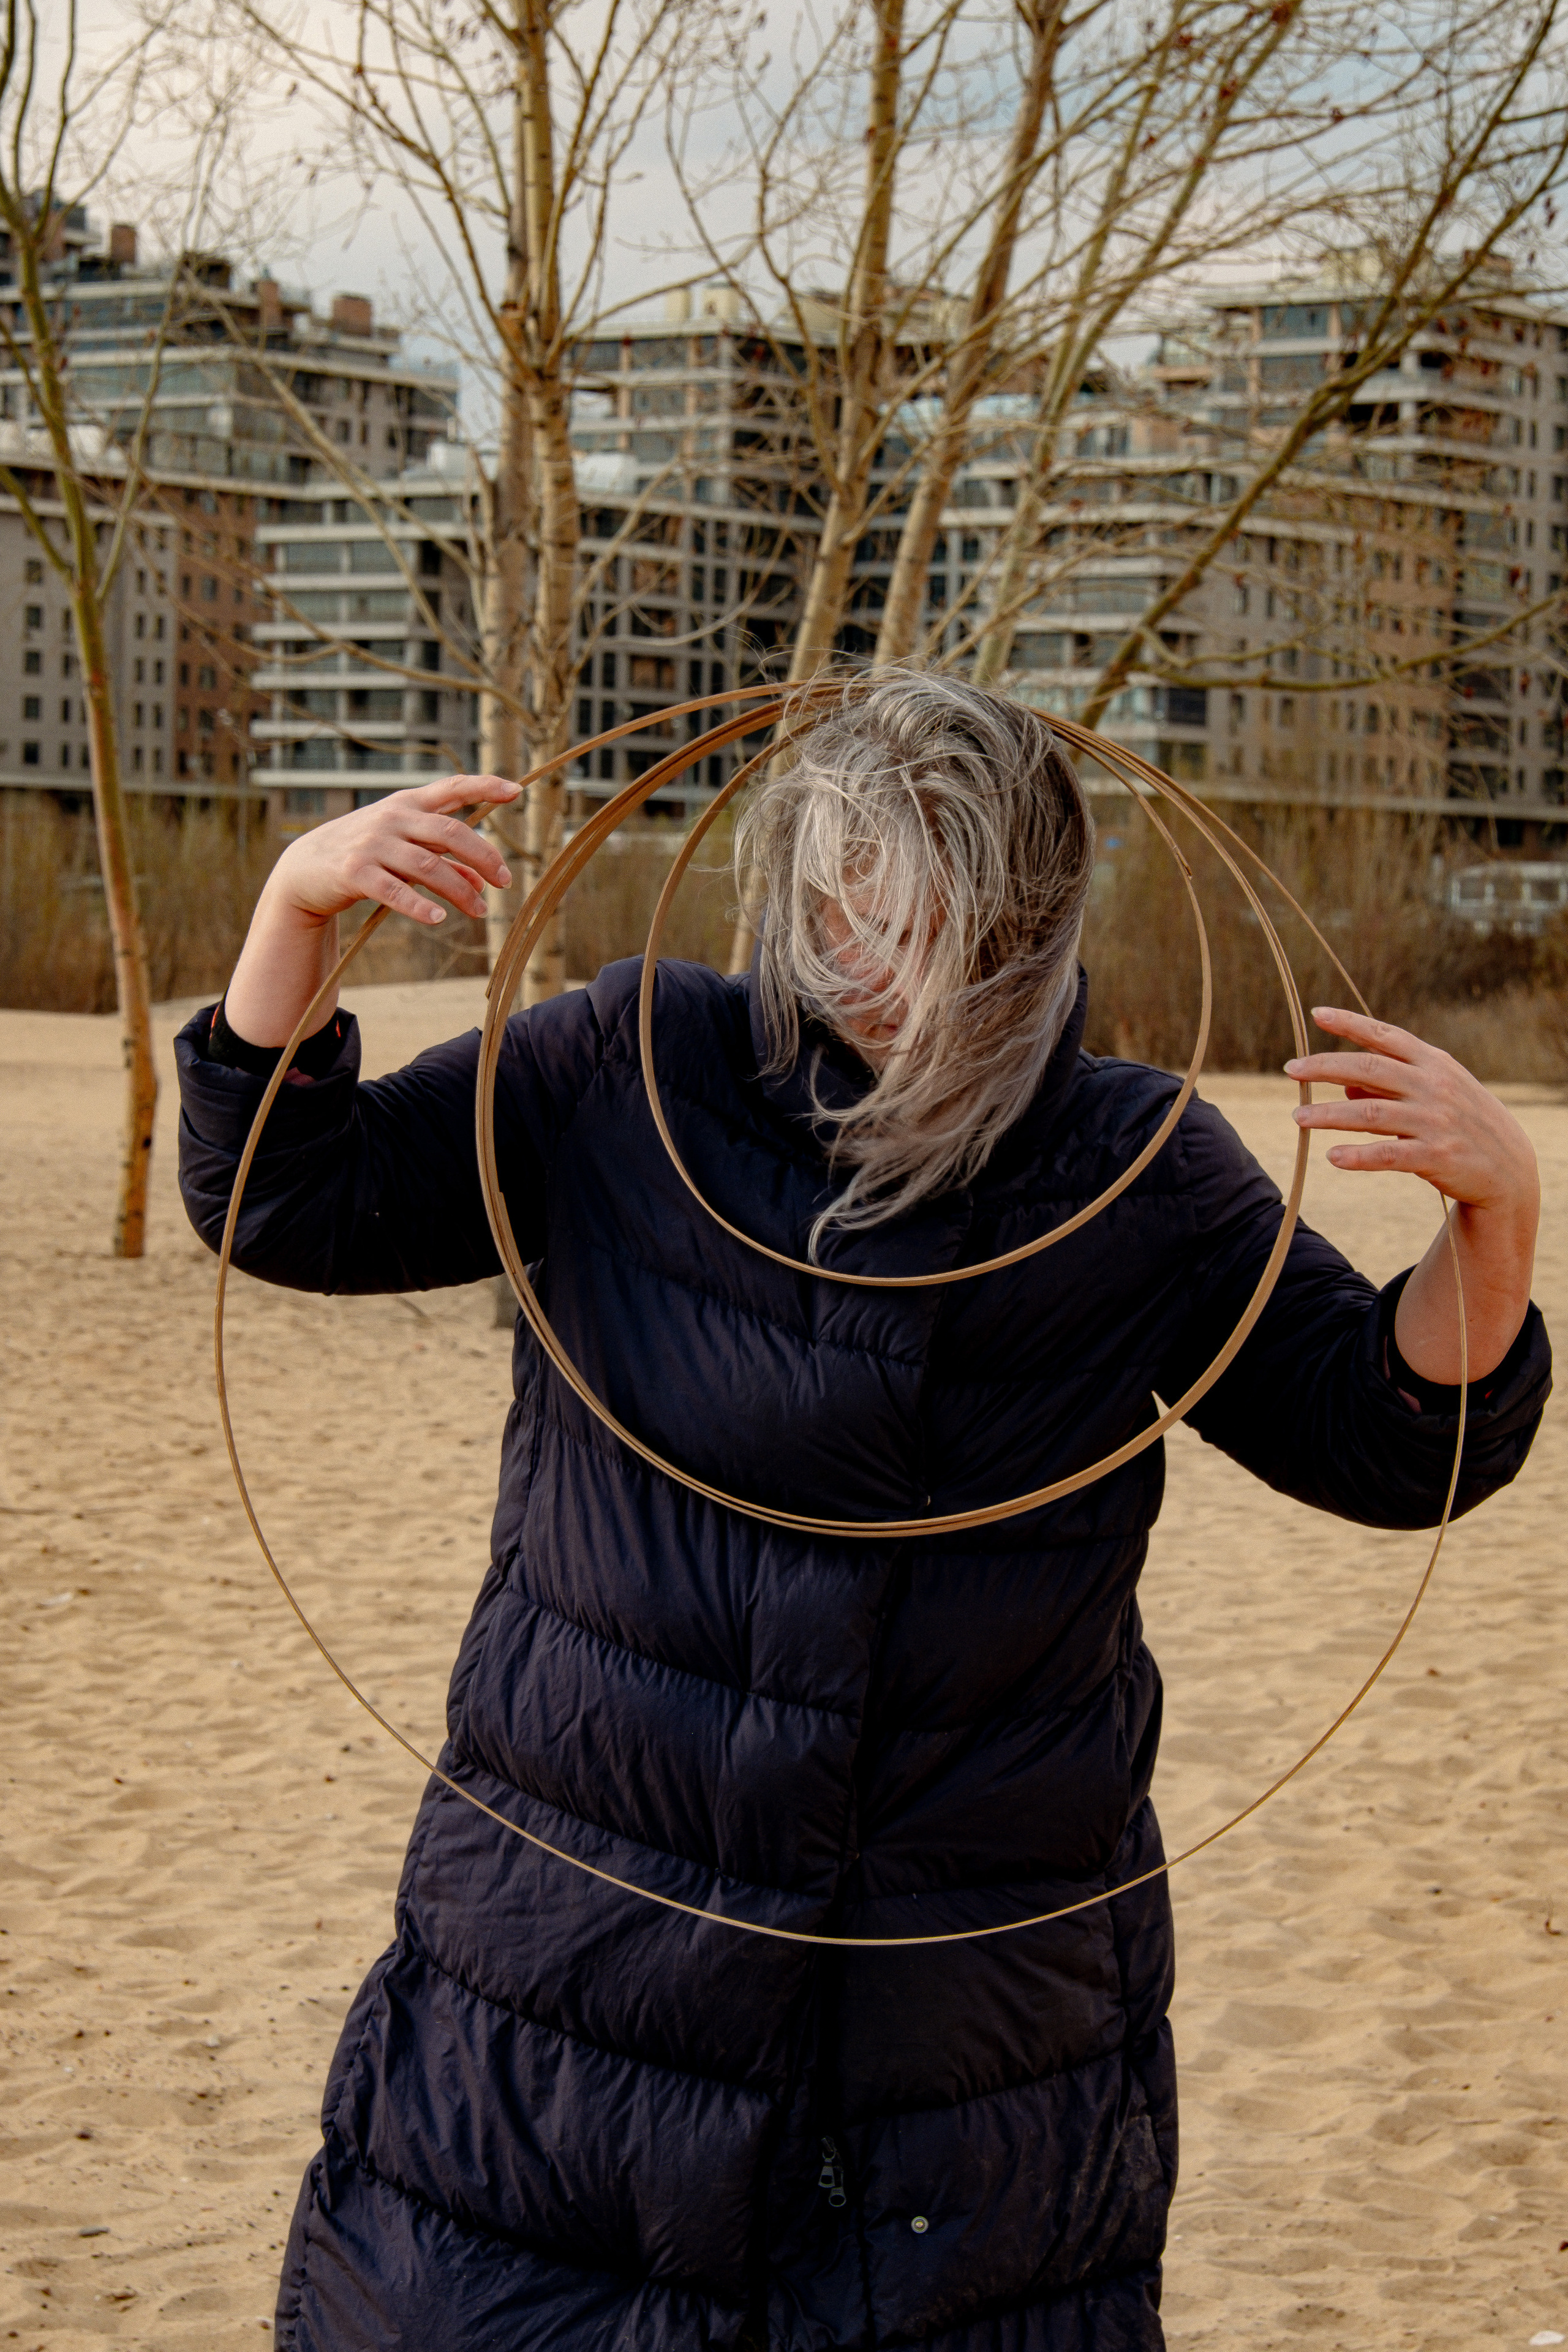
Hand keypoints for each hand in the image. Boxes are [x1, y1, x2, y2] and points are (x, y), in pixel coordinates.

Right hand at [268, 773, 518, 929]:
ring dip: (459, 890)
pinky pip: (394, 891)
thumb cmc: (365, 854)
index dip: (484, 786)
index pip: (451, 787)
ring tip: (480, 911)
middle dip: (483, 856)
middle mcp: (392, 818)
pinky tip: (439, 919)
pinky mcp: (354, 872)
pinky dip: (419, 906)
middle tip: (505, 881)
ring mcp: (372, 844)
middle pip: (449, 831)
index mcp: (407, 804)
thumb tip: (482, 884)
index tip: (516, 790)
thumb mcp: (404, 850)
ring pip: (428, 866)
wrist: (305, 868)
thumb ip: (444, 861)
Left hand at [1283, 1007, 1538, 1383]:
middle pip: (1369, 1068)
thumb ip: (1388, 1084)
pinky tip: (1333, 1158)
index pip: (1385, 1035)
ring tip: (1297, 1119)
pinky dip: (1359, 1156)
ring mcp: (1435, 1121)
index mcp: (1432, 1063)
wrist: (1509, 1168)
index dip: (1350, 1023)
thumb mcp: (1433, 1093)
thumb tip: (1342, 1081)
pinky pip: (1389, 1155)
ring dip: (1329, 1114)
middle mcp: (1433, 1086)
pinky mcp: (1436, 1156)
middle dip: (1325, 1067)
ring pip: (1370, 1112)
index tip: (1316, 1014)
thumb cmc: (1461, 1123)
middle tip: (1290, 1070)